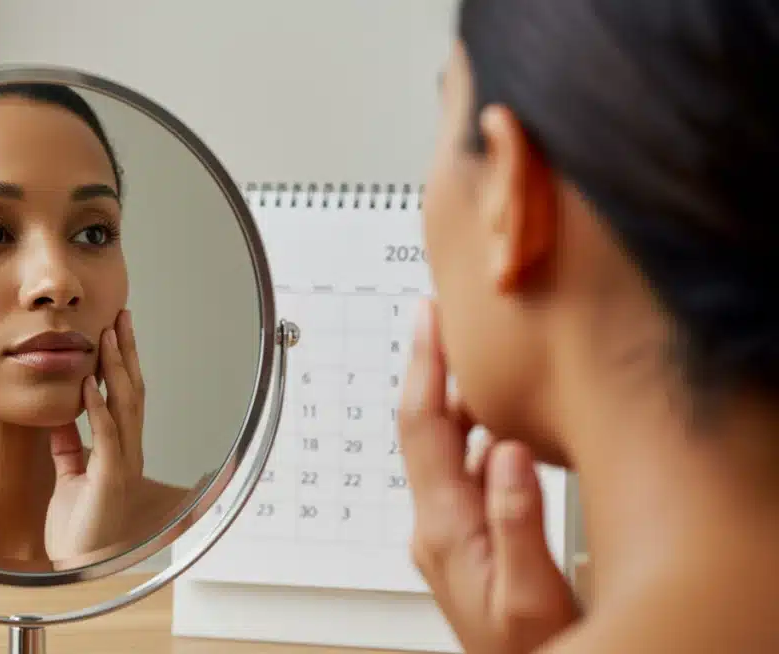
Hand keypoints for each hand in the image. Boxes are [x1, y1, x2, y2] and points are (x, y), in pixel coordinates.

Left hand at [45, 310, 144, 561]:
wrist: (80, 561)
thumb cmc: (78, 523)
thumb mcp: (70, 472)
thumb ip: (69, 444)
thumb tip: (60, 412)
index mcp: (120, 448)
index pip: (124, 394)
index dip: (122, 360)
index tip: (115, 327)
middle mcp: (128, 450)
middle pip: (133, 391)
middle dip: (126, 353)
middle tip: (120, 317)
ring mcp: (122, 463)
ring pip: (126, 406)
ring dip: (117, 369)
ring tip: (107, 337)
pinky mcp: (109, 479)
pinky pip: (106, 436)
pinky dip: (98, 407)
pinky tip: (89, 383)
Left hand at [397, 301, 578, 653]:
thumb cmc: (528, 653)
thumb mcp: (529, 595)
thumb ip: (518, 521)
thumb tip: (508, 451)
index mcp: (443, 529)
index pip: (423, 429)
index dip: (424, 367)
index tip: (426, 319)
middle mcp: (435, 525)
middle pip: (427, 429)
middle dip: (435, 369)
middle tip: (446, 318)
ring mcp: (446, 530)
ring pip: (446, 446)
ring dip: (457, 399)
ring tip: (472, 354)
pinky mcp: (463, 537)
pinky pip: (463, 469)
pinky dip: (476, 433)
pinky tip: (498, 420)